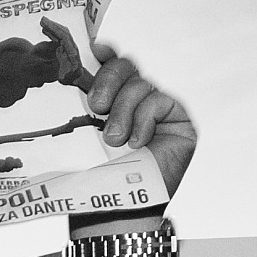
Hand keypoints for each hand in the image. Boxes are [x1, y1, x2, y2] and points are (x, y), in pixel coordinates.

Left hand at [85, 45, 195, 198]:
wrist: (116, 208)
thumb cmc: (94, 175)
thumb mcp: (80, 133)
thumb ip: (80, 102)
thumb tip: (76, 68)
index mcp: (109, 99)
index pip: (108, 63)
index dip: (103, 52)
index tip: (93, 49)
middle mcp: (134, 100)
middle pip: (125, 65)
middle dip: (108, 78)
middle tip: (96, 105)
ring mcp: (158, 108)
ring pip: (140, 83)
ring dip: (123, 110)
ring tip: (113, 140)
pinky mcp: (179, 120)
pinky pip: (159, 100)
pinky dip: (144, 119)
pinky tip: (137, 143)